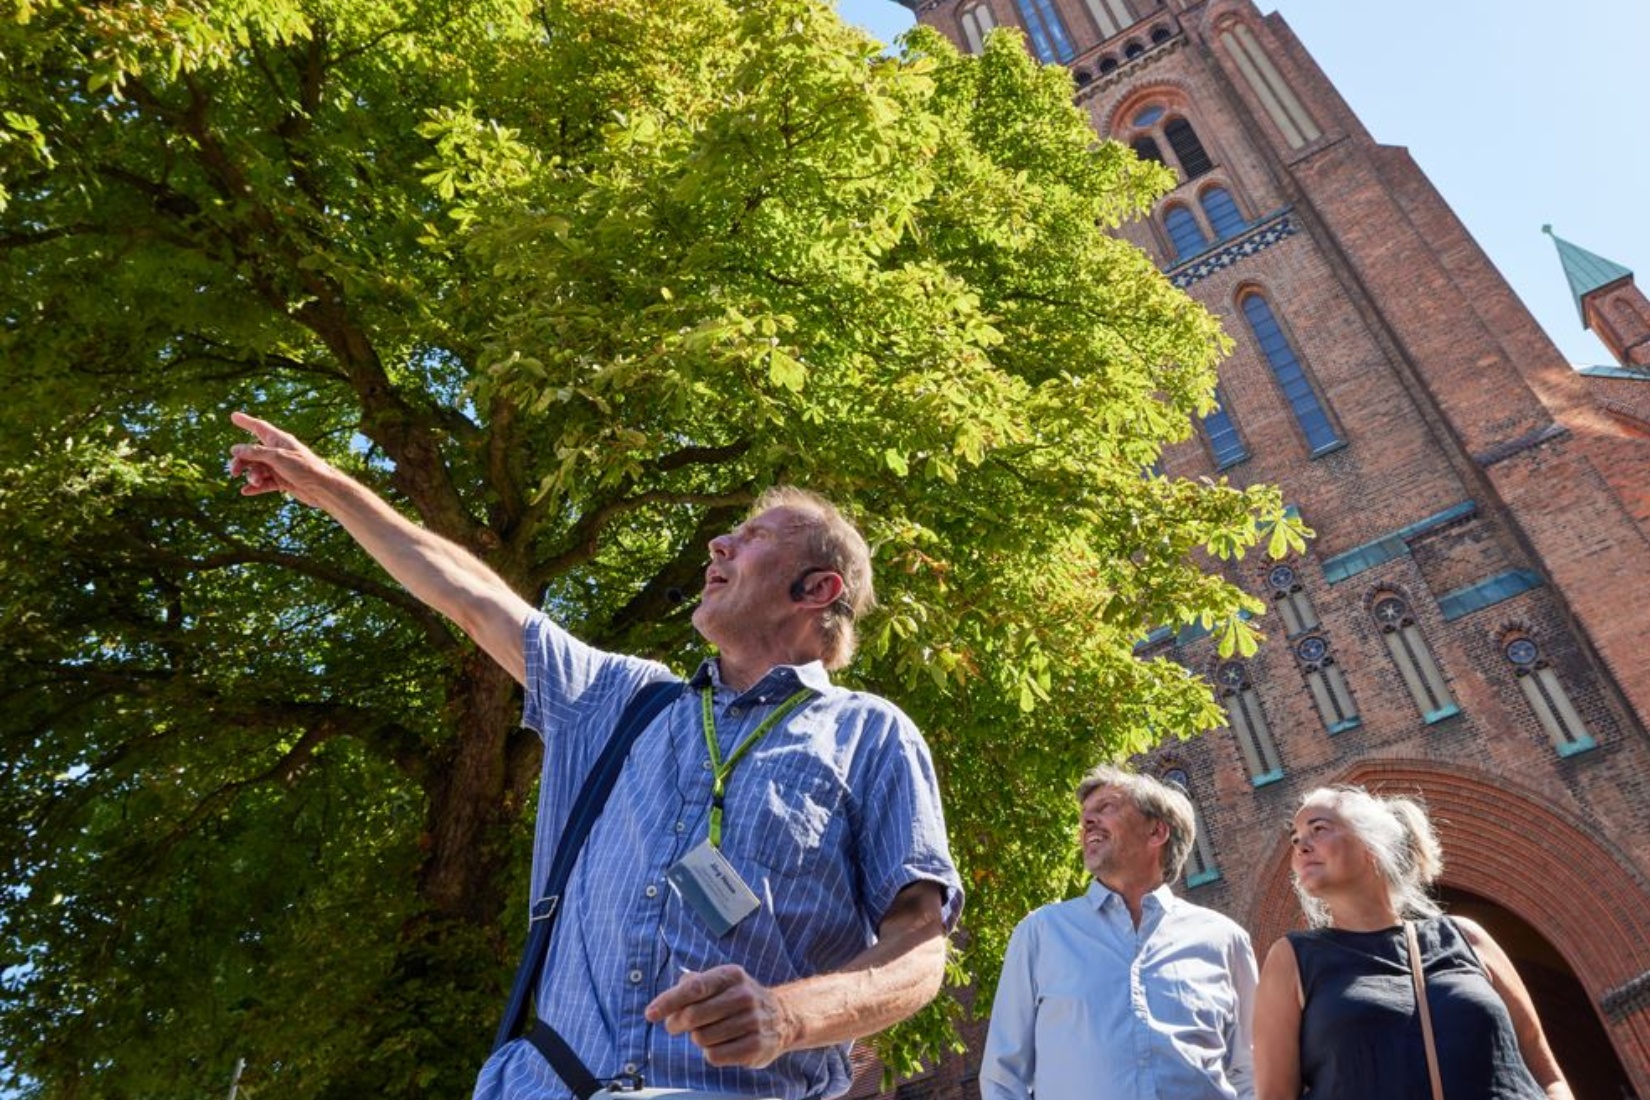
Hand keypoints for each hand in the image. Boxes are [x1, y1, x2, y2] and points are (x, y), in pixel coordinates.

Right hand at [228, 411, 331, 506]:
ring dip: (252, 476)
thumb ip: (255, 453)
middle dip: (241, 461)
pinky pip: (264, 483)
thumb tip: (235, 448)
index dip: (246, 421)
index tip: (233, 416)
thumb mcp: (277, 457)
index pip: (259, 427)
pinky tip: (246, 492)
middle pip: (252, 453)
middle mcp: (278, 452)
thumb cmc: (304, 468)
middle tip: (234, 472)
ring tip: (255, 482)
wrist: (322, 489)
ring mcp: (280, 467)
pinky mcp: (283, 481)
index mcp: (279, 440)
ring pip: (257, 469)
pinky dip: (255, 487)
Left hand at [643, 964, 797, 1068]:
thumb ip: (692, 985)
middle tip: (674, 1026)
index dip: (669, 1001)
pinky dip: (710, 1053)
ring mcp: (752, 1021)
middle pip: (693, 1016)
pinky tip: (721, 1045)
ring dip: (698, 1038)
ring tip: (708, 1033)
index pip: (694, 988)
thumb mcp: (720, 982)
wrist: (781, 1018)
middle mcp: (744, 995)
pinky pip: (715, 1056)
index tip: (650, 1014)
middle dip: (677, 1024)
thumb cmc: (738, 1000)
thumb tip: (668, 998)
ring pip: (702, 1038)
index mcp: (732, 976)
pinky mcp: (755, 1046)